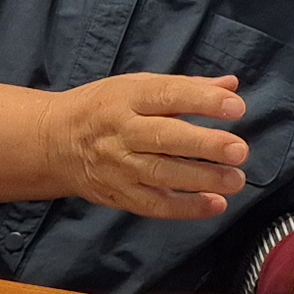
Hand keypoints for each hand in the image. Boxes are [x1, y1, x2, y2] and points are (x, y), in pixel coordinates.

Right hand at [41, 73, 248, 219]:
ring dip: (202, 179)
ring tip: (235, 179)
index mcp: (127, 97)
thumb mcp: (137, 86)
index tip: (236, 107)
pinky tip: (215, 204)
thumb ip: (186, 88)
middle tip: (239, 150)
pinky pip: (154, 205)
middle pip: (165, 138)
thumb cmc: (104, 108)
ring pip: (162, 174)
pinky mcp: (119, 194)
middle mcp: (122, 131)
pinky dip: (186, 207)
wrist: (54, 142)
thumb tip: (230, 86)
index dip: (202, 101)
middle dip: (204, 145)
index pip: (167, 96)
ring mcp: (119, 165)